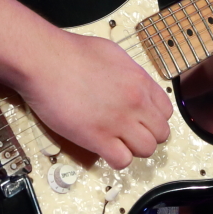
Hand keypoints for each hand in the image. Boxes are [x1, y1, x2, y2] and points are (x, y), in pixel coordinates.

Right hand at [16, 30, 172, 169]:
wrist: (46, 61)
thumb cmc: (72, 52)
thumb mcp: (112, 54)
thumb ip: (128, 73)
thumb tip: (130, 84)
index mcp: (140, 81)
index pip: (166, 111)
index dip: (153, 119)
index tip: (141, 120)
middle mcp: (135, 102)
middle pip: (160, 134)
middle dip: (147, 136)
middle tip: (129, 134)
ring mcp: (118, 122)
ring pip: (146, 150)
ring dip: (133, 149)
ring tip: (117, 142)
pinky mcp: (97, 138)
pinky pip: (122, 161)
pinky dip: (115, 159)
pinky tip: (104, 149)